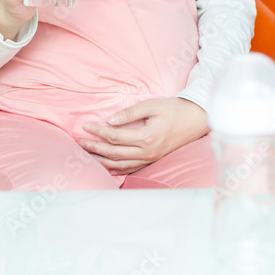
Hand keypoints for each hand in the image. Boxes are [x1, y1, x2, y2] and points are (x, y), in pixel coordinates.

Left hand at [76, 98, 208, 174]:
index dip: (98, 132)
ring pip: (120, 165)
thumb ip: (130, 113)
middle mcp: (147, 152)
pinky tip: (105, 165)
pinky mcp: (152, 161)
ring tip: (87, 154)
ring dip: (101, 160)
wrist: (194, 120)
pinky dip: (115, 168)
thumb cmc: (174, 110)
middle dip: (94, 148)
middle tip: (79, 142)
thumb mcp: (152, 105)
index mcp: (147, 137)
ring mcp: (150, 159)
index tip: (85, 126)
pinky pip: (130, 169)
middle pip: (114, 153)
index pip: (115, 137)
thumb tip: (110, 120)